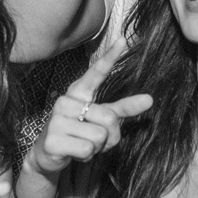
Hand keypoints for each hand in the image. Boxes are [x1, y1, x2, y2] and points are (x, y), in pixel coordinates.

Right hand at [31, 41, 153, 174]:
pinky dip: (86, 156)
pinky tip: (73, 153)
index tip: (124, 40)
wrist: (48, 155)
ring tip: (81, 145)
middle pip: (109, 118)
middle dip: (109, 136)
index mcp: (78, 93)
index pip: (97, 73)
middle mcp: (65, 102)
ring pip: (99, 137)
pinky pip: (87, 149)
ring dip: (97, 148)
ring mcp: (56, 120)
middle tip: (94, 140)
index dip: (110, 57)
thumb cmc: (78, 133)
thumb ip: (122, 109)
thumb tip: (150, 99)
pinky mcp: (52, 140)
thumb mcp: (99, 119)